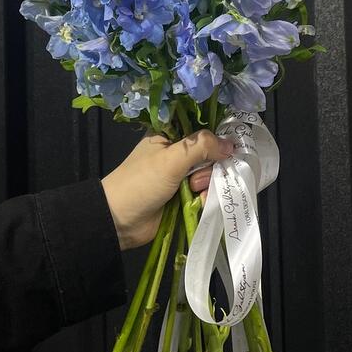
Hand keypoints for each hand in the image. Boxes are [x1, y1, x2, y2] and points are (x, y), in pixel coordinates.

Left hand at [101, 131, 233, 249]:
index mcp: (168, 137)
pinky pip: (205, 193)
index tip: (228, 147)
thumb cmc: (141, 183)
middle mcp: (176, 155)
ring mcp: (180, 177)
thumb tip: (230, 144)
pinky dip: (205, 198)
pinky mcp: (184, 198)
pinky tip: (198, 202)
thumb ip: (201, 147)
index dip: (215, 138)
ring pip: (209, 175)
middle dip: (209, 167)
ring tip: (193, 191)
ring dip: (206, 184)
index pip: (200, 130)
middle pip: (209, 154)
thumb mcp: (171, 159)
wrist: (120, 221)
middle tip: (195, 177)